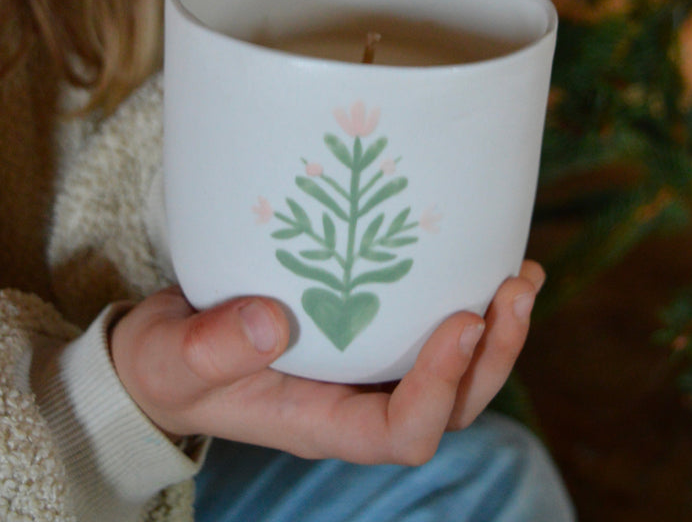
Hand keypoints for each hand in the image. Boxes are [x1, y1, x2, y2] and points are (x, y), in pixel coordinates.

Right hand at [110, 260, 543, 464]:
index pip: (401, 433)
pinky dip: (471, 301)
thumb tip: (271, 321)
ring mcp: (369, 370)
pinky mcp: (370, 332)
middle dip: (492, 356)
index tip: (461, 323)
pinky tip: (490, 259)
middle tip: (514, 290)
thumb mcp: (174, 359)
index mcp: (321, 424)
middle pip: (451, 406)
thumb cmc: (169, 362)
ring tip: (522, 275)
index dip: (440, 389)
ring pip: (457, 373)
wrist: (171, 348)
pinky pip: (433, 329)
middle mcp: (358, 404)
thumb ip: (211, 349)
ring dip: (497, 329)